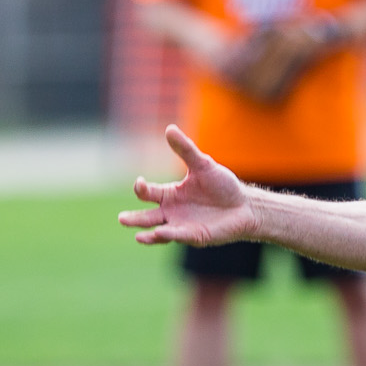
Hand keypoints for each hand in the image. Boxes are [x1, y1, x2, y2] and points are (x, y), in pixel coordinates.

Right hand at [119, 126, 257, 246]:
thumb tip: (169, 128)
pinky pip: (179, 237)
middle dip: (134, 219)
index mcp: (170, 194)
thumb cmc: (222, 185)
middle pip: (147, 217)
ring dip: (147, 234)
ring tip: (137, 236)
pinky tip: (159, 234)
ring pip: (159, 232)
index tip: (139, 184)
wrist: (244, 205)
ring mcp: (182, 226)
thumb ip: (185, 149)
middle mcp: (172, 212)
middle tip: (121, 219)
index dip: (141, 189)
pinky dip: (169, 235)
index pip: (148, 194)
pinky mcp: (195, 236)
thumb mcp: (203, 164)